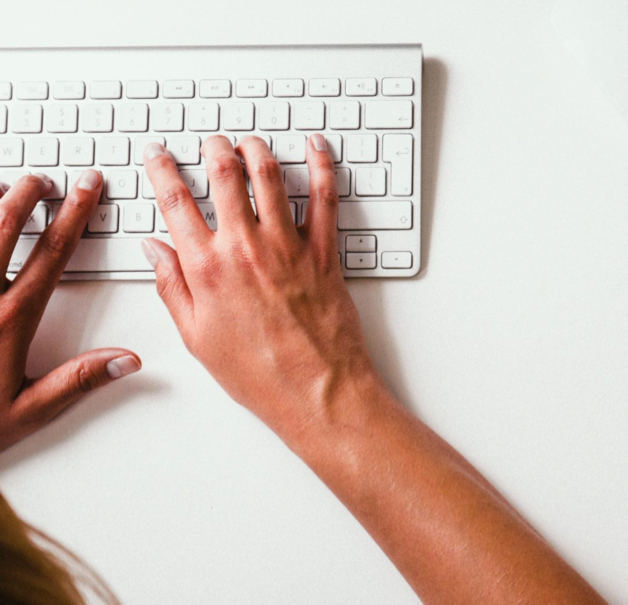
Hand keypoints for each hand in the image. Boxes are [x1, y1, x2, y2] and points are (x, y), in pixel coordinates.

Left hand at [0, 171, 140, 451]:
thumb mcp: (26, 411)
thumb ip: (77, 380)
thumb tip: (126, 360)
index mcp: (8, 319)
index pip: (52, 253)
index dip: (74, 215)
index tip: (86, 189)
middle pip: (4, 224)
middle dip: (27, 193)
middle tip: (43, 179)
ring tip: (4, 187)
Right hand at [142, 134, 375, 442]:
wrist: (317, 391)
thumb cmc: (259, 373)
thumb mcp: (197, 337)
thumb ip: (171, 287)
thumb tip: (153, 250)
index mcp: (207, 268)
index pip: (175, 201)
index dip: (161, 169)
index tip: (158, 154)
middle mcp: (246, 248)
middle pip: (224, 175)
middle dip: (213, 148)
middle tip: (210, 142)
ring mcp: (288, 245)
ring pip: (269, 175)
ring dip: (256, 149)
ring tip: (249, 143)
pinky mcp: (324, 251)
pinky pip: (325, 196)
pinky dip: (322, 165)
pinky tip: (316, 146)